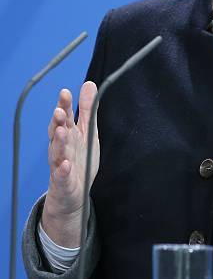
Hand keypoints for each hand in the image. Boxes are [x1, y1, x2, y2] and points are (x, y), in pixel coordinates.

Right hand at [42, 81, 99, 246]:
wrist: (72, 195)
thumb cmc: (79, 160)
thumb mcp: (87, 132)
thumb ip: (87, 110)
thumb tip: (89, 84)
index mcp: (68, 135)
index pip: (64, 118)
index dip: (64, 106)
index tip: (65, 92)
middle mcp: (61, 148)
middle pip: (57, 133)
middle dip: (58, 122)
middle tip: (59, 111)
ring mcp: (60, 165)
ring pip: (57, 152)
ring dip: (58, 142)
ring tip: (62, 131)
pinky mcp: (63, 183)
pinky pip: (62, 176)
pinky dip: (63, 171)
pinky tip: (65, 165)